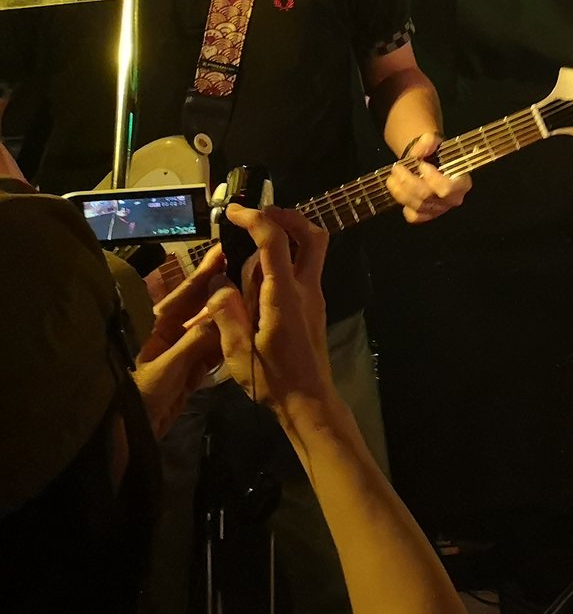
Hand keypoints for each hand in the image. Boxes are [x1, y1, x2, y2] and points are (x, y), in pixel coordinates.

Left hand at [133, 243, 227, 437]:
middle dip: (219, 290)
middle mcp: (167, 336)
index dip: (203, 274)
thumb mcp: (167, 368)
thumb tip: (224, 316)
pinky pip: (211, 353)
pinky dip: (225, 345)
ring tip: (252, 297)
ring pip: (208, 330)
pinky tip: (243, 332)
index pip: (183, 295)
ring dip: (227, 317)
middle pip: (197, 309)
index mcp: (154, 329)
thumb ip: (195, 342)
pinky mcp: (188, 373)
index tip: (222, 251)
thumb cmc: (139, 396)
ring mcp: (179, 354)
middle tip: (245, 268)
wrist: (129, 436)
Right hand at [196, 205, 334, 417]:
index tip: (233, 212)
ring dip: (290, 235)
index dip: (255, 219)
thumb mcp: (237, 351)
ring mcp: (314, 297)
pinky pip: (304, 269)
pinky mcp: (313, 307)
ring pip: (313, 251)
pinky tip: (259, 273)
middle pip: (313, 236)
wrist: (308, 400)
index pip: (275, 242)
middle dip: (288, 216)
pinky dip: (287, 257)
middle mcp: (305, 290)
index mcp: (284, 296)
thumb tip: (217, 282)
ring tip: (253, 239)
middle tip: (258, 215)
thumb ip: (225, 313)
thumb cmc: (272, 380)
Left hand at [386, 132, 472, 223]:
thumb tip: (419, 149)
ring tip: (392, 177)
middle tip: (397, 168)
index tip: (421, 165)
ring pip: (417, 205)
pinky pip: (414, 217)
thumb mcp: (434, 143)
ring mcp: (439, 210)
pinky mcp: (427, 216)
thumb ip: (428, 142)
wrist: (428, 163)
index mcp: (462, 182)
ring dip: (400, 191)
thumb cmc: (436, 154)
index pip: (448, 188)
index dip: (432, 179)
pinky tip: (401, 193)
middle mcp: (452, 199)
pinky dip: (405, 205)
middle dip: (408, 182)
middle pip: (427, 196)